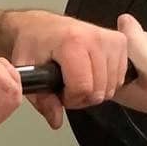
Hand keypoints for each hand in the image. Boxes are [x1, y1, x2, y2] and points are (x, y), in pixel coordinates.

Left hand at [4, 11, 128, 128]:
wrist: (40, 26)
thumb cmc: (32, 44)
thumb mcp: (26, 71)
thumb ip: (41, 99)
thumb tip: (56, 119)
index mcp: (72, 41)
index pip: (83, 87)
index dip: (70, 99)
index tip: (59, 92)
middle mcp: (95, 37)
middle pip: (99, 90)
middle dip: (81, 97)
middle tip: (66, 87)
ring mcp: (110, 39)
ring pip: (111, 87)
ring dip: (94, 91)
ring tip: (78, 79)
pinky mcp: (120, 41)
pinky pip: (120, 78)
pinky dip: (106, 82)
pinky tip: (91, 73)